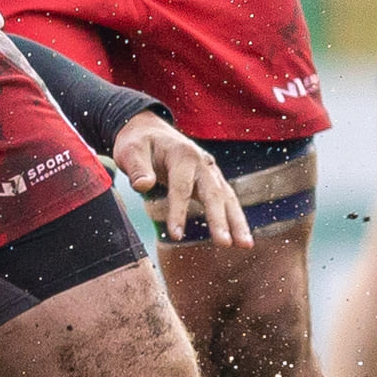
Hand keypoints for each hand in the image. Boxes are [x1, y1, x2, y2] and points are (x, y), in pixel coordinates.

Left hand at [113, 113, 247, 246]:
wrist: (150, 131)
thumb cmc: (139, 143)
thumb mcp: (130, 151)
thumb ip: (137, 168)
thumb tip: (142, 185)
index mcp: (181, 154)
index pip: (181, 186)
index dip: (178, 211)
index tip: (175, 235)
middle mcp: (201, 162)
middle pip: (213, 192)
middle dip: (219, 219)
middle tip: (225, 244)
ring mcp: (210, 171)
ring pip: (227, 197)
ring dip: (237, 222)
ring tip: (246, 245)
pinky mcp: (213, 180)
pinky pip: (227, 200)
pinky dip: (235, 218)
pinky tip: (242, 239)